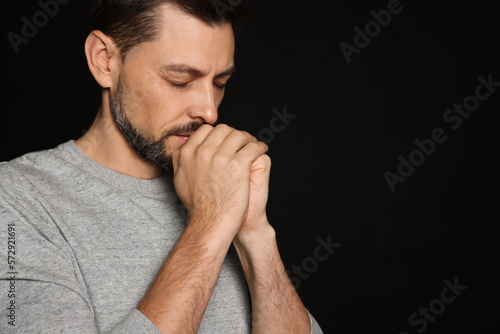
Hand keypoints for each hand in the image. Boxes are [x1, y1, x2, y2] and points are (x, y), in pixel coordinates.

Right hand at [172, 124, 268, 239]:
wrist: (210, 223)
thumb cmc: (198, 205)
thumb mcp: (180, 180)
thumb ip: (180, 161)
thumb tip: (183, 150)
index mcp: (188, 153)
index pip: (206, 130)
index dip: (218, 134)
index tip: (226, 141)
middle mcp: (203, 152)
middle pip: (223, 130)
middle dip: (234, 134)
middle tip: (242, 142)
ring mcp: (221, 157)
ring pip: (239, 135)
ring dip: (248, 139)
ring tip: (253, 145)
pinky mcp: (238, 165)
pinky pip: (253, 147)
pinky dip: (260, 147)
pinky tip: (261, 150)